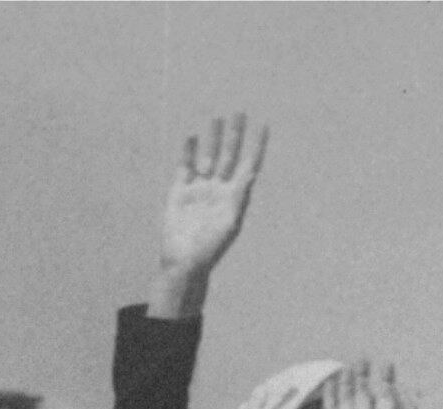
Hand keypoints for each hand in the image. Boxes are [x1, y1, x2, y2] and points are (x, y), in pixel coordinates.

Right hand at [157, 112, 266, 282]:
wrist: (182, 262)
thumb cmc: (210, 248)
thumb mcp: (230, 222)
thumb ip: (241, 196)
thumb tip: (253, 173)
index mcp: (234, 196)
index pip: (249, 164)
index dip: (257, 146)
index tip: (263, 126)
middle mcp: (218, 188)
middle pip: (229, 155)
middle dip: (234, 135)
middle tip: (239, 112)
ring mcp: (199, 188)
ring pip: (208, 156)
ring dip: (213, 138)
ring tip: (217, 118)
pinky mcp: (179, 191)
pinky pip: (185, 166)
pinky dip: (187, 152)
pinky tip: (192, 137)